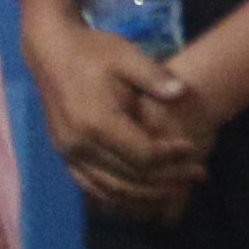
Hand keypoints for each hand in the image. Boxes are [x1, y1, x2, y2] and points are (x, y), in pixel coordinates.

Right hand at [27, 18, 207, 220]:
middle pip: (131, 179)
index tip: (194, 151)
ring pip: (113, 190)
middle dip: (168, 181)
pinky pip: (94, 187)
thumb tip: (184, 92)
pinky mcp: (65, 156)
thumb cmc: (92, 51)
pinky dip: (120, 196)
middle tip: (197, 174)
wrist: (50, 51)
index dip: (173, 158)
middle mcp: (82, 146)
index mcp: (98, 123)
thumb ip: (155, 76)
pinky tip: (142, 194)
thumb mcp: (126, 55)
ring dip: (148, 195)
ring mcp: (70, 155)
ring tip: (178, 189)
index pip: (143, 156)